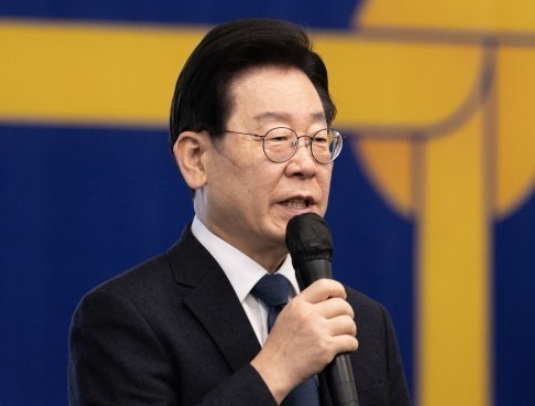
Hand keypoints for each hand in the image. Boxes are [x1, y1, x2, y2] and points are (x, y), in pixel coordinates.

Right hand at [250, 279, 357, 403]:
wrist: (274, 368)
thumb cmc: (280, 345)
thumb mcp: (286, 315)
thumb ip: (304, 305)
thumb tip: (326, 299)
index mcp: (298, 304)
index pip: (324, 285)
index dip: (338, 289)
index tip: (342, 296)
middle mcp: (309, 315)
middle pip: (342, 305)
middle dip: (347, 313)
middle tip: (344, 321)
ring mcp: (318, 331)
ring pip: (349, 323)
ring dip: (350, 330)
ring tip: (344, 334)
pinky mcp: (326, 348)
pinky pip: (350, 341)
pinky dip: (351, 344)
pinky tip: (345, 347)